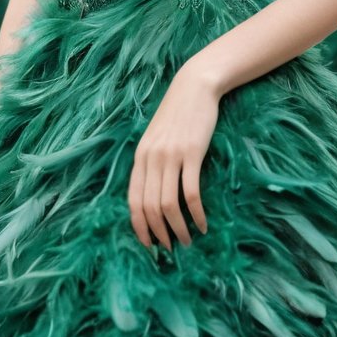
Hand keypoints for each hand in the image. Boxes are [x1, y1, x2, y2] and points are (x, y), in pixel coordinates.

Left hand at [128, 62, 218, 251]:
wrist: (194, 88)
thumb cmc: (178, 115)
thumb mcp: (156, 139)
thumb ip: (152, 163)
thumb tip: (153, 195)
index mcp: (139, 157)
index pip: (132, 200)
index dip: (139, 226)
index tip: (149, 244)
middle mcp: (151, 159)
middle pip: (148, 206)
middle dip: (158, 233)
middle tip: (170, 248)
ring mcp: (170, 156)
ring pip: (168, 204)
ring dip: (177, 228)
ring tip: (187, 241)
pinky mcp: (191, 153)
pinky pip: (190, 192)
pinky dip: (196, 213)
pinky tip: (204, 224)